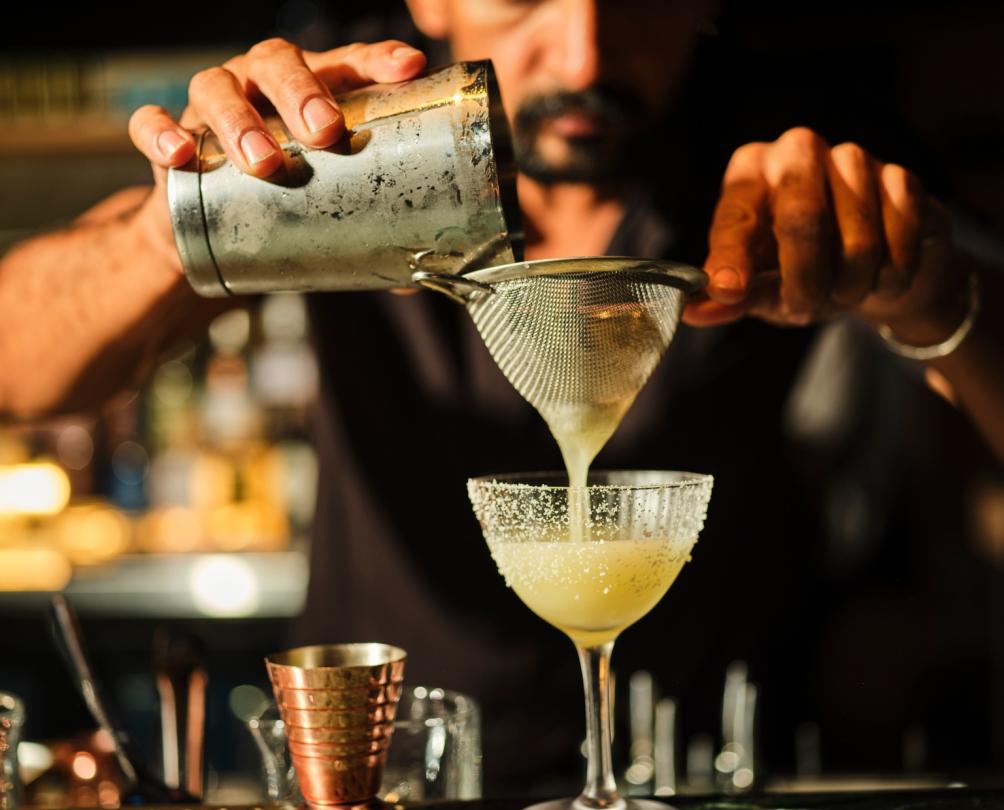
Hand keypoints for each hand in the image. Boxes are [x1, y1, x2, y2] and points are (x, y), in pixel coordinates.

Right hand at [125, 39, 426, 265]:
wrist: (208, 234)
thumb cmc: (281, 204)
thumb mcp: (325, 209)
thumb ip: (366, 232)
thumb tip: (412, 279)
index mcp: (310, 91)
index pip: (346, 63)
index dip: (376, 60)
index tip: (408, 67)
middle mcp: (260, 85)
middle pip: (278, 64)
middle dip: (302, 93)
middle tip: (325, 132)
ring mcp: (210, 106)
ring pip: (216, 87)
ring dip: (240, 120)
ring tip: (264, 162)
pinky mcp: (166, 137)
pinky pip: (150, 120)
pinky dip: (160, 132)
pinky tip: (180, 155)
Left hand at [685, 127, 967, 347]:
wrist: (872, 271)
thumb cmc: (800, 272)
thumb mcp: (759, 288)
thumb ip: (730, 297)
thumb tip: (692, 311)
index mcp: (749, 172)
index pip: (736, 214)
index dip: (732, 257)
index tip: (729, 291)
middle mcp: (797, 151)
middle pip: (802, 215)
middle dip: (804, 277)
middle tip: (803, 309)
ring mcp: (853, 159)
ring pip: (857, 236)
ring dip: (849, 285)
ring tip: (842, 296)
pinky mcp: (903, 178)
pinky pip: (900, 238)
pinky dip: (889, 276)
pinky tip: (880, 282)